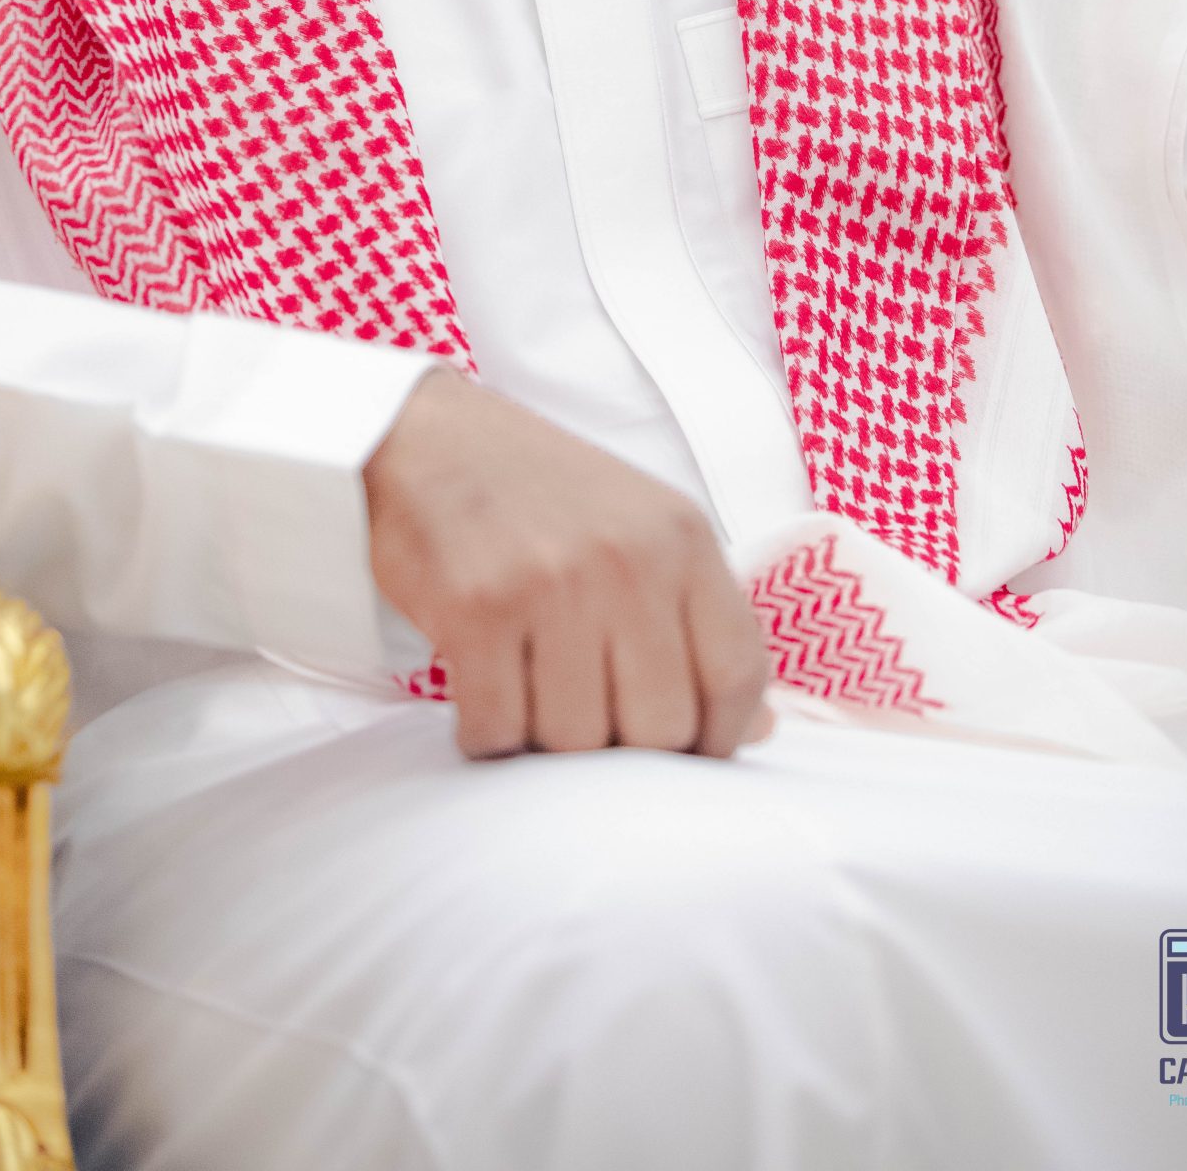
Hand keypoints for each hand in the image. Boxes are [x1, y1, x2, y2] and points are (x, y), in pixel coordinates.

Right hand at [364, 366, 774, 759]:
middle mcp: (627, 558)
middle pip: (660, 728)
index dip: (717, 737)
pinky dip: (486, 733)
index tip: (682, 750)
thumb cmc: (542, 493)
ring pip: (575, 741)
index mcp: (682, 537)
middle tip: (584, 714)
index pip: (738, 673)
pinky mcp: (477, 607)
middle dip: (622, 748)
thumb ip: (703, 622)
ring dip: (545, 741)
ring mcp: (552, 582)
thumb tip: (758, 727)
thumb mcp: (644, 530)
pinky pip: (497, 730)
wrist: (428, 436)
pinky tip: (482, 692)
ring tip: (527, 692)